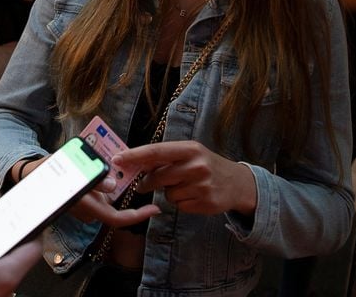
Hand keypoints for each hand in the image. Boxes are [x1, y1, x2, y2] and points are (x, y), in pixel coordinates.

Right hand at [13, 157, 158, 228]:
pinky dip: (105, 183)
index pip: (117, 218)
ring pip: (108, 200)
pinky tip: (103, 167)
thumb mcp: (69, 169)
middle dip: (126, 191)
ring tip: (114, 162)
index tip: (154, 209)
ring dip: (114, 185)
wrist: (28, 176)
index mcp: (86, 206)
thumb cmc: (48, 172)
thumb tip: (112, 185)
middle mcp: (87, 210)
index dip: (137, 216)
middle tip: (132, 169)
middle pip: (115, 207)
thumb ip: (92, 179)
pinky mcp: (82, 200)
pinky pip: (99, 195)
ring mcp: (84, 207)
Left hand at [112, 141, 256, 215]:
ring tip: (185, 186)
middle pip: (159, 176)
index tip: (117, 159)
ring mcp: (202, 185)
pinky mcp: (205, 203)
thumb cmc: (207, 165)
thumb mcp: (191, 154)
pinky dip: (181, 202)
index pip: (156, 151)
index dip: (135, 155)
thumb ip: (166, 157)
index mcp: (191, 149)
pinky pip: (179, 206)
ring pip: (168, 194)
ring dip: (170, 192)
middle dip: (147, 183)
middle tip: (142, 186)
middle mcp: (197, 166)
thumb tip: (134, 163)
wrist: (238, 184)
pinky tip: (193, 196)